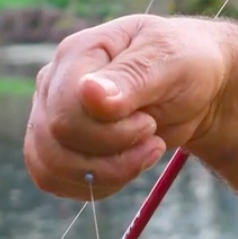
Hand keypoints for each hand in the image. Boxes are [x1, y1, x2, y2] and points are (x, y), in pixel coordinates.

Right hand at [23, 14, 233, 200]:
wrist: (190, 88)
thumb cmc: (182, 65)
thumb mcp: (171, 63)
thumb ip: (130, 78)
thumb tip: (90, 94)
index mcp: (76, 53)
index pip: (66, 108)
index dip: (108, 130)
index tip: (148, 122)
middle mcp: (52, 85)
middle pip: (56, 139)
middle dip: (112, 151)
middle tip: (151, 134)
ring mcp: (47, 117)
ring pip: (51, 167)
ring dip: (106, 173)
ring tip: (144, 152)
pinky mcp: (52, 147)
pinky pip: (54, 181)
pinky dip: (94, 185)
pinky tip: (125, 167)